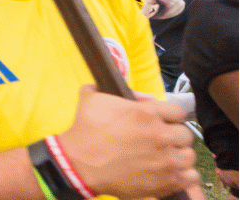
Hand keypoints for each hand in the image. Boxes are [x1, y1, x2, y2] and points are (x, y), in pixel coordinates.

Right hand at [56, 85, 197, 198]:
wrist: (78, 164)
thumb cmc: (84, 131)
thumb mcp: (92, 98)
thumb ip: (113, 89)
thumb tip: (141, 96)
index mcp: (146, 112)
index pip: (178, 112)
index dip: (169, 117)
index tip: (162, 123)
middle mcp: (160, 135)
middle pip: (186, 134)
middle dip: (174, 137)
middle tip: (161, 142)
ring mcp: (165, 159)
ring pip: (189, 156)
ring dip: (178, 157)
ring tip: (165, 159)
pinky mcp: (165, 181)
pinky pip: (191, 177)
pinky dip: (183, 176)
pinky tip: (169, 173)